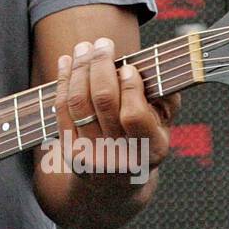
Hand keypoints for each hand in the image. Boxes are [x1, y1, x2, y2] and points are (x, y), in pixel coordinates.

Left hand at [52, 37, 178, 181]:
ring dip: (80, 68)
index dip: (130, 87)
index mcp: (148, 150)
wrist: (114, 185)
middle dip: (101, 66)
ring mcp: (89, 155)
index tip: (128, 66)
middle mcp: (117, 156)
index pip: (133, 115)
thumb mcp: (164, 128)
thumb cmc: (144, 144)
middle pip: (102, 102)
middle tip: (102, 43)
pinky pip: (62, 109)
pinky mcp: (68, 150)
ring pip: (78, 102)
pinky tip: (67, 62)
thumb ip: (166, 100)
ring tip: (84, 47)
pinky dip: (63, 81)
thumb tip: (157, 67)